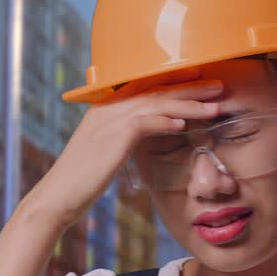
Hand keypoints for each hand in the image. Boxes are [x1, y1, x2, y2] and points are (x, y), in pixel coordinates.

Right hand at [21, 78, 223, 227]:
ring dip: (189, 104)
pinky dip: (166, 121)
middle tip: (219, 86)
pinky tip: (185, 123)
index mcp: (106, 108)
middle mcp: (108, 108)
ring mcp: (109, 120)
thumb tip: (144, 135)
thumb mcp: (104, 151)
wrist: (57, 197)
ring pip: (156, 104)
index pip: (146, 87)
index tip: (200, 79)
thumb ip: (123, 138)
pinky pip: (145, 123)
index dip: (175, 82)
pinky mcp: (113, 137)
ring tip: (215, 106)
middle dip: (190, 87)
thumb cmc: (81, 180)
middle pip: (156, 90)